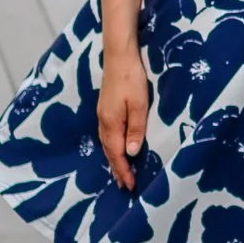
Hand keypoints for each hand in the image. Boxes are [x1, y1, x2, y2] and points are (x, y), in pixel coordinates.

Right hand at [98, 43, 149, 191]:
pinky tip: (116, 147)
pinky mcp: (106, 109)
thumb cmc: (132, 79)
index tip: (129, 186)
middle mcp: (104, 122)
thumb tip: (130, 153)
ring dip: (113, 159)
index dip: (123, 170)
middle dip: (116, 169)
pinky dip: (111, 147)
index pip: (116, 154)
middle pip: (109, 151)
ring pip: (107, 143)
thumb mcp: (140, 104)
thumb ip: (136, 129)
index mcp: (111, 123)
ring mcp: (103, 115)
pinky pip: (107, 135)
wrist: (119, 56)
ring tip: (120, 172)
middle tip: (125, 185)